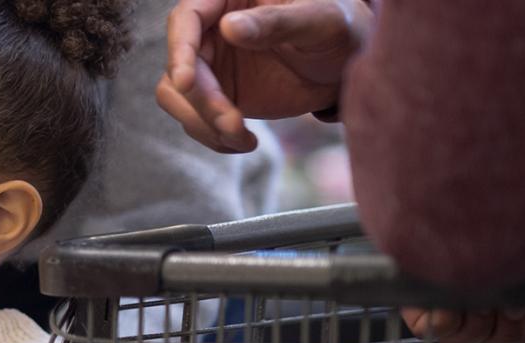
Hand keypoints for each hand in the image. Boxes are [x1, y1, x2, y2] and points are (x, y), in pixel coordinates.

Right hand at [158, 0, 371, 152]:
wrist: (347, 65)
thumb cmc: (338, 28)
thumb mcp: (319, 20)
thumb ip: (276, 22)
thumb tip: (229, 27)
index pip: (187, 19)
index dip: (179, 50)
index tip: (187, 82)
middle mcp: (211, 30)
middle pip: (179, 65)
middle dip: (201, 100)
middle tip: (231, 123)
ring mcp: (211, 65)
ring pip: (178, 96)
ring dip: (203, 123)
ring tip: (242, 137)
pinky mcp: (217, 96)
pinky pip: (196, 118)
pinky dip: (214, 136)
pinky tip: (245, 141)